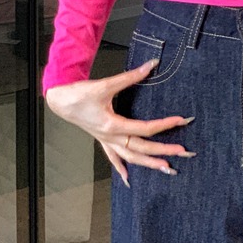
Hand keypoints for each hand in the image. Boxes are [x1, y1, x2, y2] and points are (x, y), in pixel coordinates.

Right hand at [44, 59, 195, 186]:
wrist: (60, 101)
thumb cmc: (80, 94)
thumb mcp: (106, 84)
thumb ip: (131, 76)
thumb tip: (152, 64)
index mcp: (113, 125)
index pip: (145, 129)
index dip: (164, 125)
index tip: (181, 120)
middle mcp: (111, 137)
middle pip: (141, 149)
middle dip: (163, 151)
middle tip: (182, 152)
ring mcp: (106, 141)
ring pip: (130, 157)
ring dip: (148, 163)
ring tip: (166, 168)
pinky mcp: (102, 139)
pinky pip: (113, 157)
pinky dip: (121, 167)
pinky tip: (127, 178)